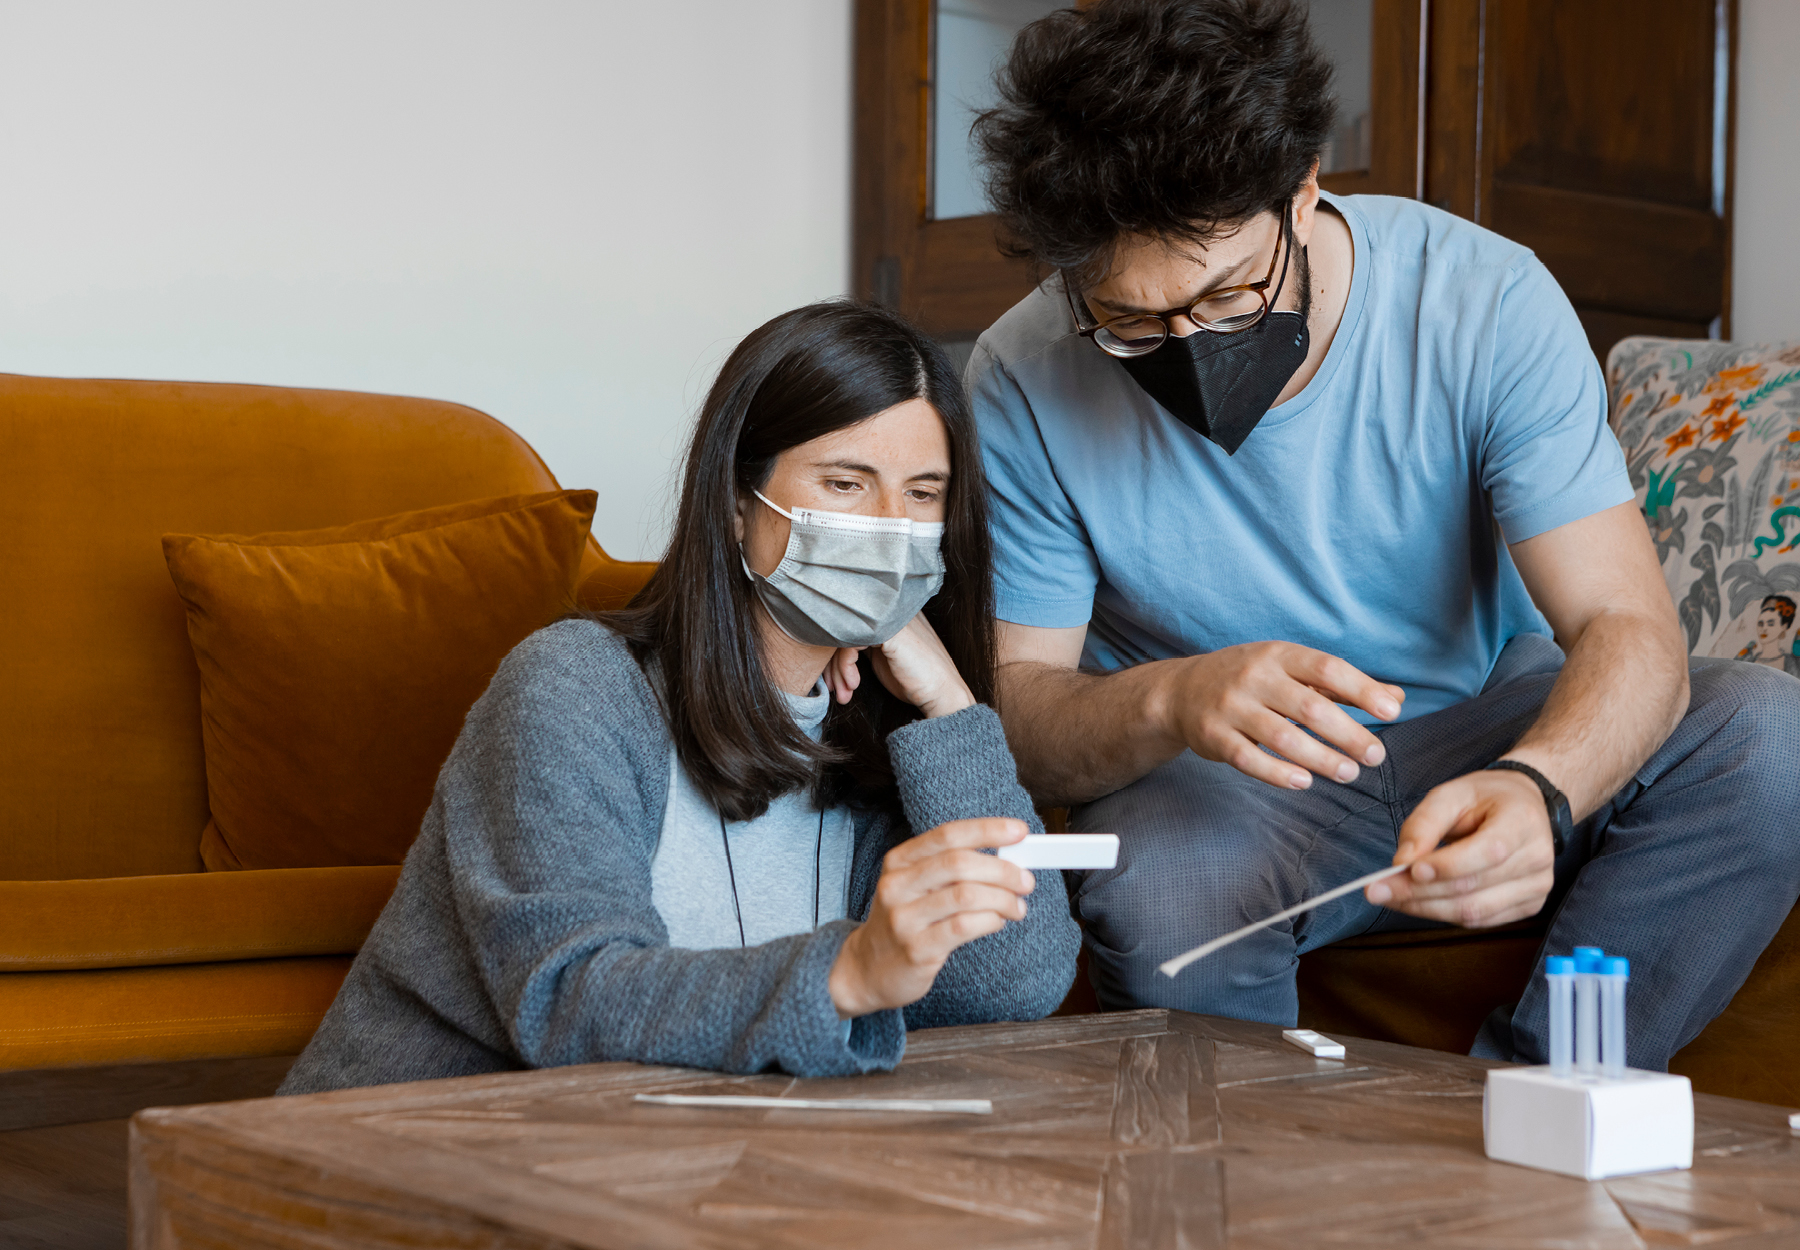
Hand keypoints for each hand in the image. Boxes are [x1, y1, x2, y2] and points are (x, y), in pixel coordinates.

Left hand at [823, 613, 974, 718]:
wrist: (941, 693)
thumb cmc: (915, 679)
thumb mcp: (883, 657)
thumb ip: (863, 644)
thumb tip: (830, 647)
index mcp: (889, 614)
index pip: (850, 625)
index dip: (837, 654)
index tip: (834, 680)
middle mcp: (888, 611)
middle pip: (844, 630)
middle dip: (833, 664)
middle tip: (834, 688)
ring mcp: (889, 619)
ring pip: (844, 637)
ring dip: (839, 669)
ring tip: (844, 692)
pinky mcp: (888, 632)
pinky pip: (850, 642)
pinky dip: (845, 666)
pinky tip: (853, 684)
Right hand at [828, 818, 1034, 1017]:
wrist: (866, 969)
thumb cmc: (904, 922)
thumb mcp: (915, 886)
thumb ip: (952, 869)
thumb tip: (1007, 858)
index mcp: (899, 861)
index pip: (948, 834)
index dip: (988, 830)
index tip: (1020, 831)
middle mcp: (897, 885)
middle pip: (960, 863)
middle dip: (1002, 870)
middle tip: (1026, 881)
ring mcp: (904, 918)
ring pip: (966, 895)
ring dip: (1002, 899)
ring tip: (1016, 907)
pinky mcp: (916, 949)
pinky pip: (963, 927)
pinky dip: (990, 921)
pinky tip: (997, 921)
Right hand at [1161, 642, 1404, 787]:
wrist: (1182, 691)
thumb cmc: (1252, 680)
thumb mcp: (1291, 669)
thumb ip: (1341, 685)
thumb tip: (1396, 698)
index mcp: (1279, 655)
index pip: (1327, 668)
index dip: (1362, 690)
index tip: (1392, 712)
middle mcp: (1254, 677)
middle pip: (1310, 707)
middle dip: (1348, 734)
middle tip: (1375, 756)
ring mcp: (1230, 707)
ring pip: (1283, 737)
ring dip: (1321, 759)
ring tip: (1348, 774)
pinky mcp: (1213, 736)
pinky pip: (1250, 760)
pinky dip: (1279, 774)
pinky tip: (1305, 782)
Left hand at [1366, 769, 1556, 926]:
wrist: (1524, 807)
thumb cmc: (1485, 798)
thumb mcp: (1450, 795)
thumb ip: (1424, 824)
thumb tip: (1402, 862)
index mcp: (1523, 821)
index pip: (1488, 852)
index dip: (1447, 866)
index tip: (1406, 870)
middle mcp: (1537, 858)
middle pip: (1473, 887)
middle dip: (1419, 893)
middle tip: (1377, 891)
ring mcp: (1537, 887)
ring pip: (1473, 911)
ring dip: (1426, 908)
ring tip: (1391, 897)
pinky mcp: (1528, 906)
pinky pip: (1479, 920)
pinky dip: (1443, 913)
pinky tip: (1420, 901)